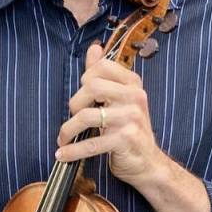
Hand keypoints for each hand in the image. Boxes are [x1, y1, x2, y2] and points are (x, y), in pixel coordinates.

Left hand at [55, 42, 164, 187]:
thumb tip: (94, 48)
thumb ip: (104, 75)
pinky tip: (63, 154)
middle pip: (92, 87)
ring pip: (87, 116)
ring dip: (68, 129)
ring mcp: (132, 118)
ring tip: (64, 139)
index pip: (101, 67)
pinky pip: (91, 143)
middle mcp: (135, 97)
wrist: (148, 162)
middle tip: (74, 117)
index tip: (83, 95)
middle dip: (74, 104)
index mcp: (132, 84)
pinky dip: (72, 150)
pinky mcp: (126, 139)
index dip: (85, 79)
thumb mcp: (119, 99)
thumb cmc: (128, 129)